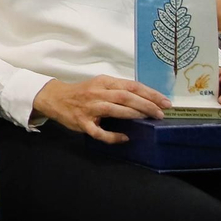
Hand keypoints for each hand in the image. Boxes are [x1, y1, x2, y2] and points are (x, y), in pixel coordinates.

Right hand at [33, 76, 169, 143]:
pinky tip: (124, 138)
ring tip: (148, 120)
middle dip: (146, 105)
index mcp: (104, 82)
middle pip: (126, 97)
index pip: (131, 85)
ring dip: (133, 115)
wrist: (54, 98)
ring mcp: (89, 108)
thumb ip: (119, 90)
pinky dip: (113, 136)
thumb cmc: (82, 92)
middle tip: (161, 113)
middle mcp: (97, 93)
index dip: (150, 93)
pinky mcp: (82, 122)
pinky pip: (99, 132)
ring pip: (115, 110)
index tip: (165, 102)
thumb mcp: (100, 85)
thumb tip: (146, 100)